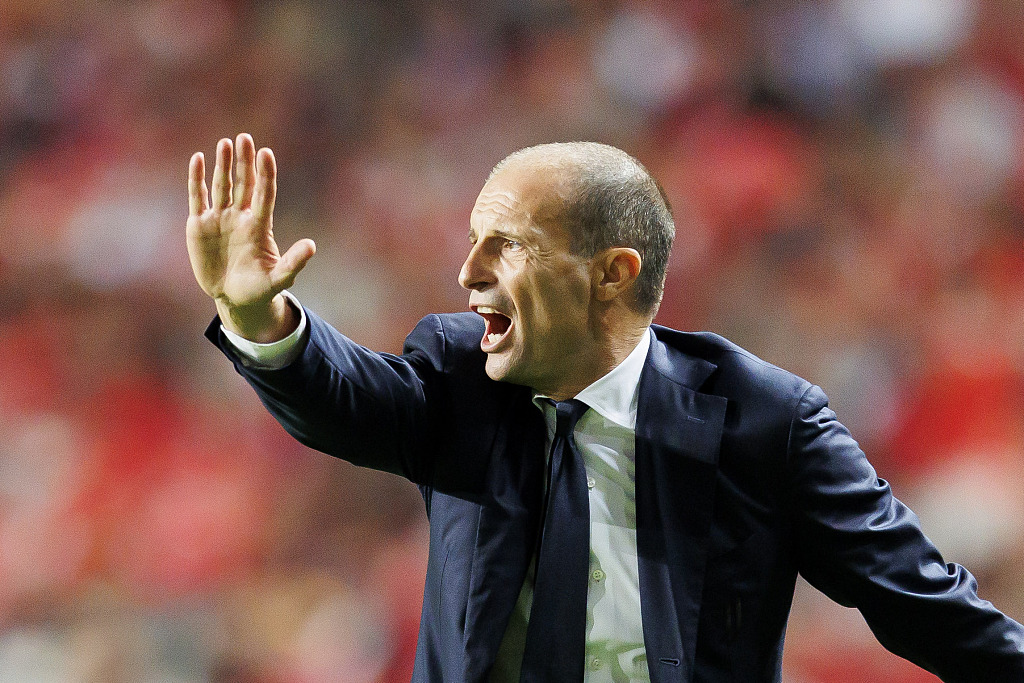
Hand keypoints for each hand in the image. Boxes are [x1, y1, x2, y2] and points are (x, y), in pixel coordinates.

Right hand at [186, 134, 314, 340]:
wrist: (234, 299)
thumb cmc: (260, 288)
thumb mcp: (279, 278)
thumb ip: (294, 262)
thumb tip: (312, 246)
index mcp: (260, 226)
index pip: (264, 194)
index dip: (265, 174)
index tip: (266, 153)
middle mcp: (240, 217)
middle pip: (243, 183)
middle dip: (244, 161)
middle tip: (244, 138)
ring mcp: (220, 219)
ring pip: (221, 185)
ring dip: (222, 164)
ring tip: (225, 143)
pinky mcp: (199, 225)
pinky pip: (198, 197)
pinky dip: (197, 178)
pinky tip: (198, 159)